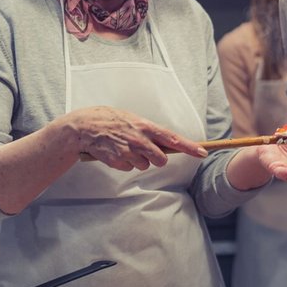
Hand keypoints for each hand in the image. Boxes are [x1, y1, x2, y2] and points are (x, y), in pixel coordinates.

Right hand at [62, 106, 205, 171]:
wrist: (84, 127)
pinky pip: (129, 168)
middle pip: (160, 159)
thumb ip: (148, 130)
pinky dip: (125, 163)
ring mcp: (128, 151)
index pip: (172, 138)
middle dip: (157, 159)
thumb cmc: (110, 120)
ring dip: (138, 160)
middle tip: (145, 151)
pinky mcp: (117, 161)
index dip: (189, 147)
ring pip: (144, 165)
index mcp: (144, 126)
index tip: (202, 153)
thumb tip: (165, 142)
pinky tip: (115, 152)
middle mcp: (138, 139)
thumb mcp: (131, 119)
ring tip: (124, 147)